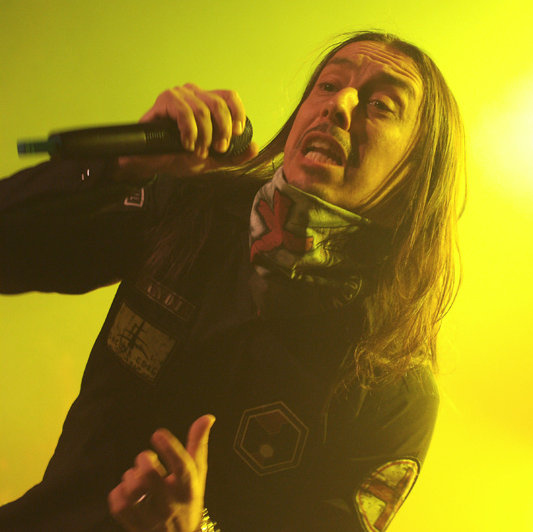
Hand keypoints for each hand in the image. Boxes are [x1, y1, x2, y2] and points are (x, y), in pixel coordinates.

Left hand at [108, 415, 214, 531]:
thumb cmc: (188, 499)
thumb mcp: (197, 472)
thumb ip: (198, 444)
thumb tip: (207, 417)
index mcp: (188, 487)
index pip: (181, 466)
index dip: (168, 447)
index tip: (158, 434)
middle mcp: (171, 503)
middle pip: (148, 476)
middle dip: (143, 459)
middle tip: (146, 459)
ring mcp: (153, 518)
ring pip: (132, 491)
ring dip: (130, 477)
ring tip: (136, 477)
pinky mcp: (136, 527)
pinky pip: (119, 506)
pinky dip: (118, 493)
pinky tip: (126, 491)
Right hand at [116, 84, 257, 180]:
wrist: (155, 164)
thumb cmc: (181, 156)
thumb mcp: (213, 159)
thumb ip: (234, 155)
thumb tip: (255, 147)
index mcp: (207, 102)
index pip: (229, 97)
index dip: (237, 113)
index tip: (237, 133)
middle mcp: (194, 94)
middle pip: (219, 104)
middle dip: (223, 130)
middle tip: (218, 149)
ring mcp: (179, 95)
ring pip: (202, 110)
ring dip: (204, 136)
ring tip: (198, 151)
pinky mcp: (164, 101)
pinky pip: (184, 111)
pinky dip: (189, 131)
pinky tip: (187, 144)